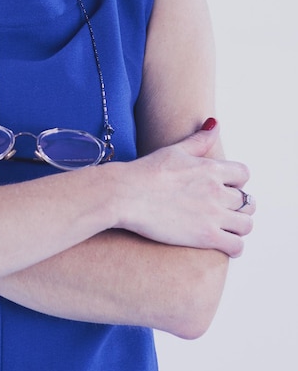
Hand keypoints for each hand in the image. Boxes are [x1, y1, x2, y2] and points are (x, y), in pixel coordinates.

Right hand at [115, 119, 254, 256]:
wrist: (124, 195)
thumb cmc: (143, 172)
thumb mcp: (173, 150)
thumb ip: (198, 140)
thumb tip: (214, 123)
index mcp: (211, 168)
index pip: (243, 174)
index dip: (235, 182)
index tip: (223, 188)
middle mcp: (217, 190)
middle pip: (247, 201)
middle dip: (237, 207)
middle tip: (222, 212)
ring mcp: (213, 214)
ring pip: (246, 224)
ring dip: (238, 227)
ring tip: (225, 230)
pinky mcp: (205, 236)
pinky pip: (236, 245)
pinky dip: (234, 247)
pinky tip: (223, 245)